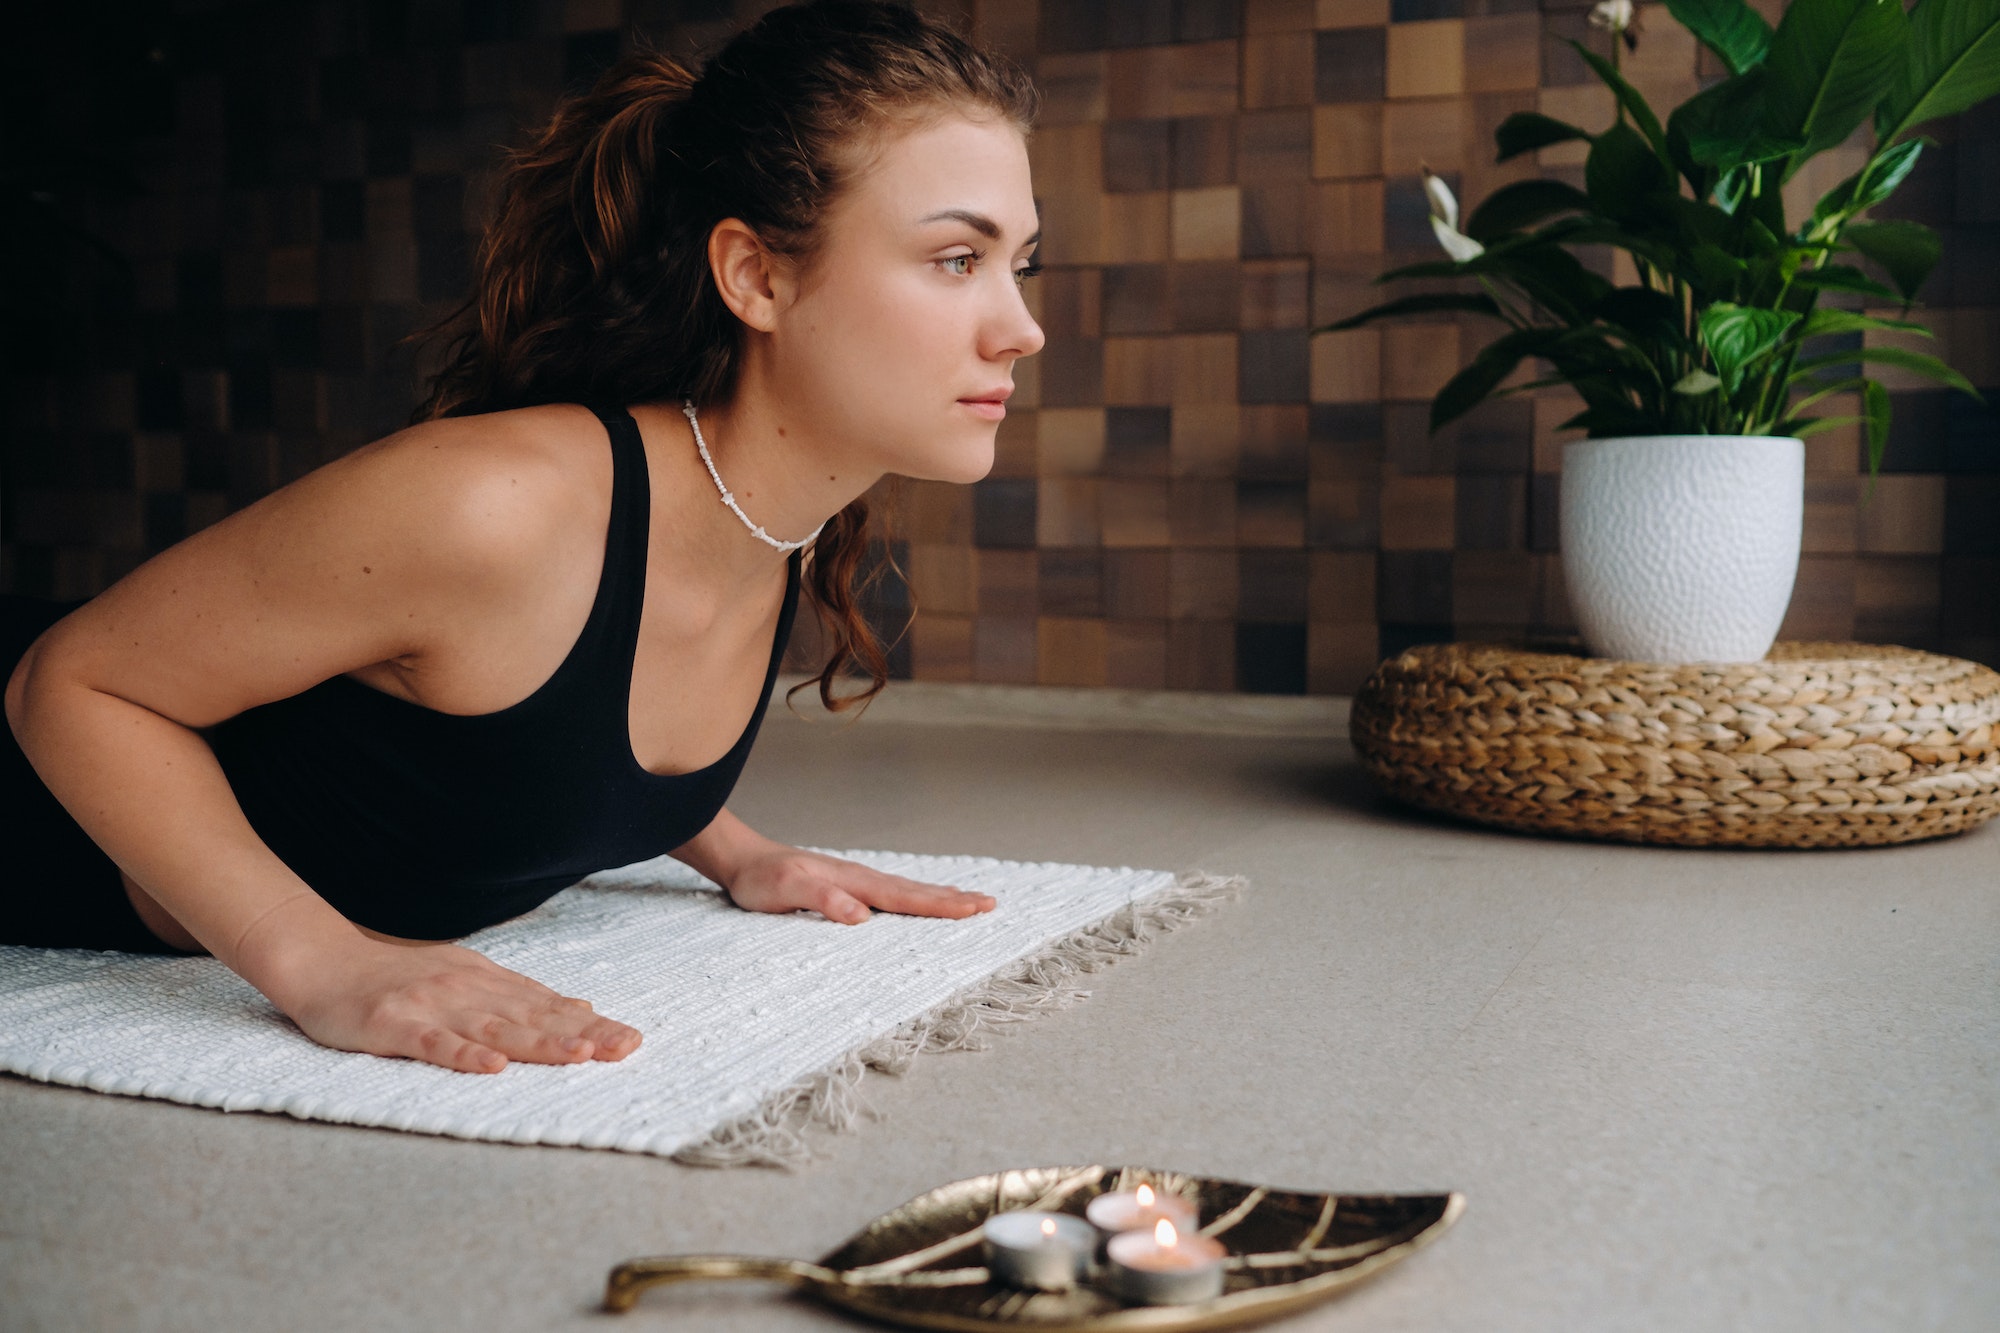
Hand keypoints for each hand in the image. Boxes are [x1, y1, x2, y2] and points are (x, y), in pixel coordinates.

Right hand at [280, 936, 643, 1074]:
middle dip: (582, 1034)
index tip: (630, 1039)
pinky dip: (464, 1054)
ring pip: (494, 1028)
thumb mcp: (468, 977)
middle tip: (624, 1048)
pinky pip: (434, 1042)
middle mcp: (468, 991)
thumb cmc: (397, 976)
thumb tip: (579, 1008)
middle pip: (533, 1018)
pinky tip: (492, 1067)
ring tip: (578, 1055)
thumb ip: (521, 996)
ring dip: (538, 1043)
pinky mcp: (395, 1025)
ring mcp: (432, 1006)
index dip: (591, 1024)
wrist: (325, 961)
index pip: (549, 1007)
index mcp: (487, 984)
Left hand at [723, 848, 996, 924]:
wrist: (742, 860)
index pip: (906, 897)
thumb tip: (863, 917)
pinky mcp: (846, 887)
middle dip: (954, 899)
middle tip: (990, 904)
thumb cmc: (761, 880)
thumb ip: (824, 901)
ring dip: (939, 896)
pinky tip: (918, 901)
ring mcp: (855, 881)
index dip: (942, 905)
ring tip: (969, 901)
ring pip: (907, 890)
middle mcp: (861, 878)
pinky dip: (915, 897)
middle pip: (916, 890)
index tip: (975, 908)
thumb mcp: (787, 891)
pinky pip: (891, 893)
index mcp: (854, 881)